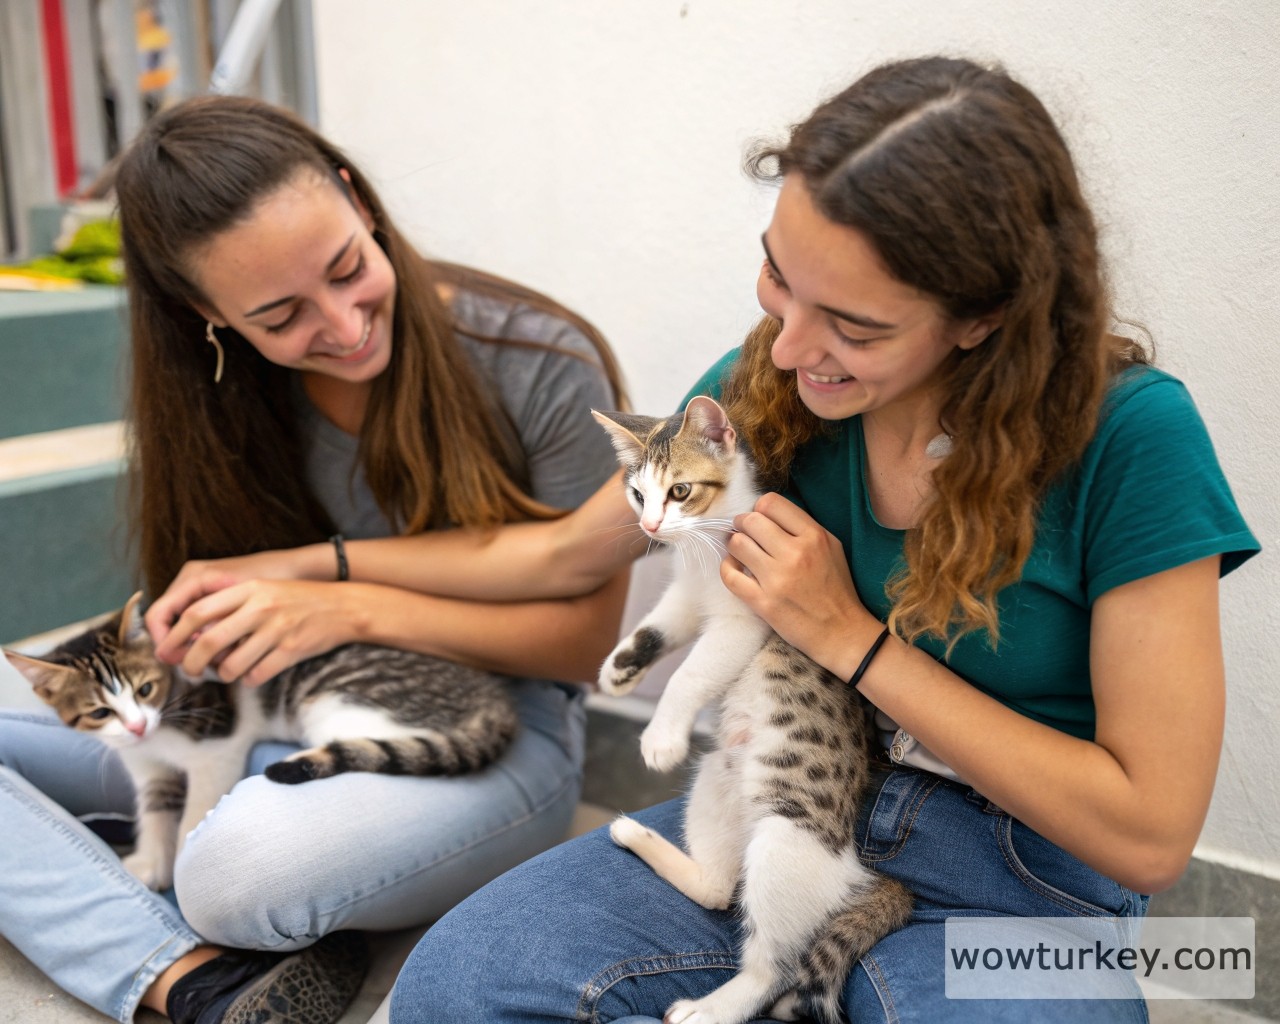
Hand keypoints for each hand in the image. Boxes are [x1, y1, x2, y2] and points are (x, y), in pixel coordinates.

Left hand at [149, 578, 364, 685]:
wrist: (343, 607)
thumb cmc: (298, 600)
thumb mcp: (263, 590)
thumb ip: (231, 605)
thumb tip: (192, 633)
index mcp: (248, 589)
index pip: (198, 611)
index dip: (175, 634)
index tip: (168, 650)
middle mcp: (260, 607)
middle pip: (209, 641)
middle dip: (191, 663)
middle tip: (188, 671)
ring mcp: (277, 629)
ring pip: (232, 664)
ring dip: (223, 674)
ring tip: (228, 672)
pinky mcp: (292, 649)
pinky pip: (257, 675)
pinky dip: (249, 679)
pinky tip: (253, 674)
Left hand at [721, 492, 876, 670]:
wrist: (840, 631)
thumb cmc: (836, 589)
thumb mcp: (831, 548)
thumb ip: (803, 527)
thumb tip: (767, 513)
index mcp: (814, 536)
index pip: (771, 503)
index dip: (759, 508)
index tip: (759, 520)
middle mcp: (795, 553)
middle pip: (751, 520)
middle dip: (742, 523)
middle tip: (743, 532)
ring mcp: (777, 579)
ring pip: (737, 544)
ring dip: (734, 544)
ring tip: (740, 551)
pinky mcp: (763, 602)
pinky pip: (730, 576)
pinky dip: (727, 568)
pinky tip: (734, 569)